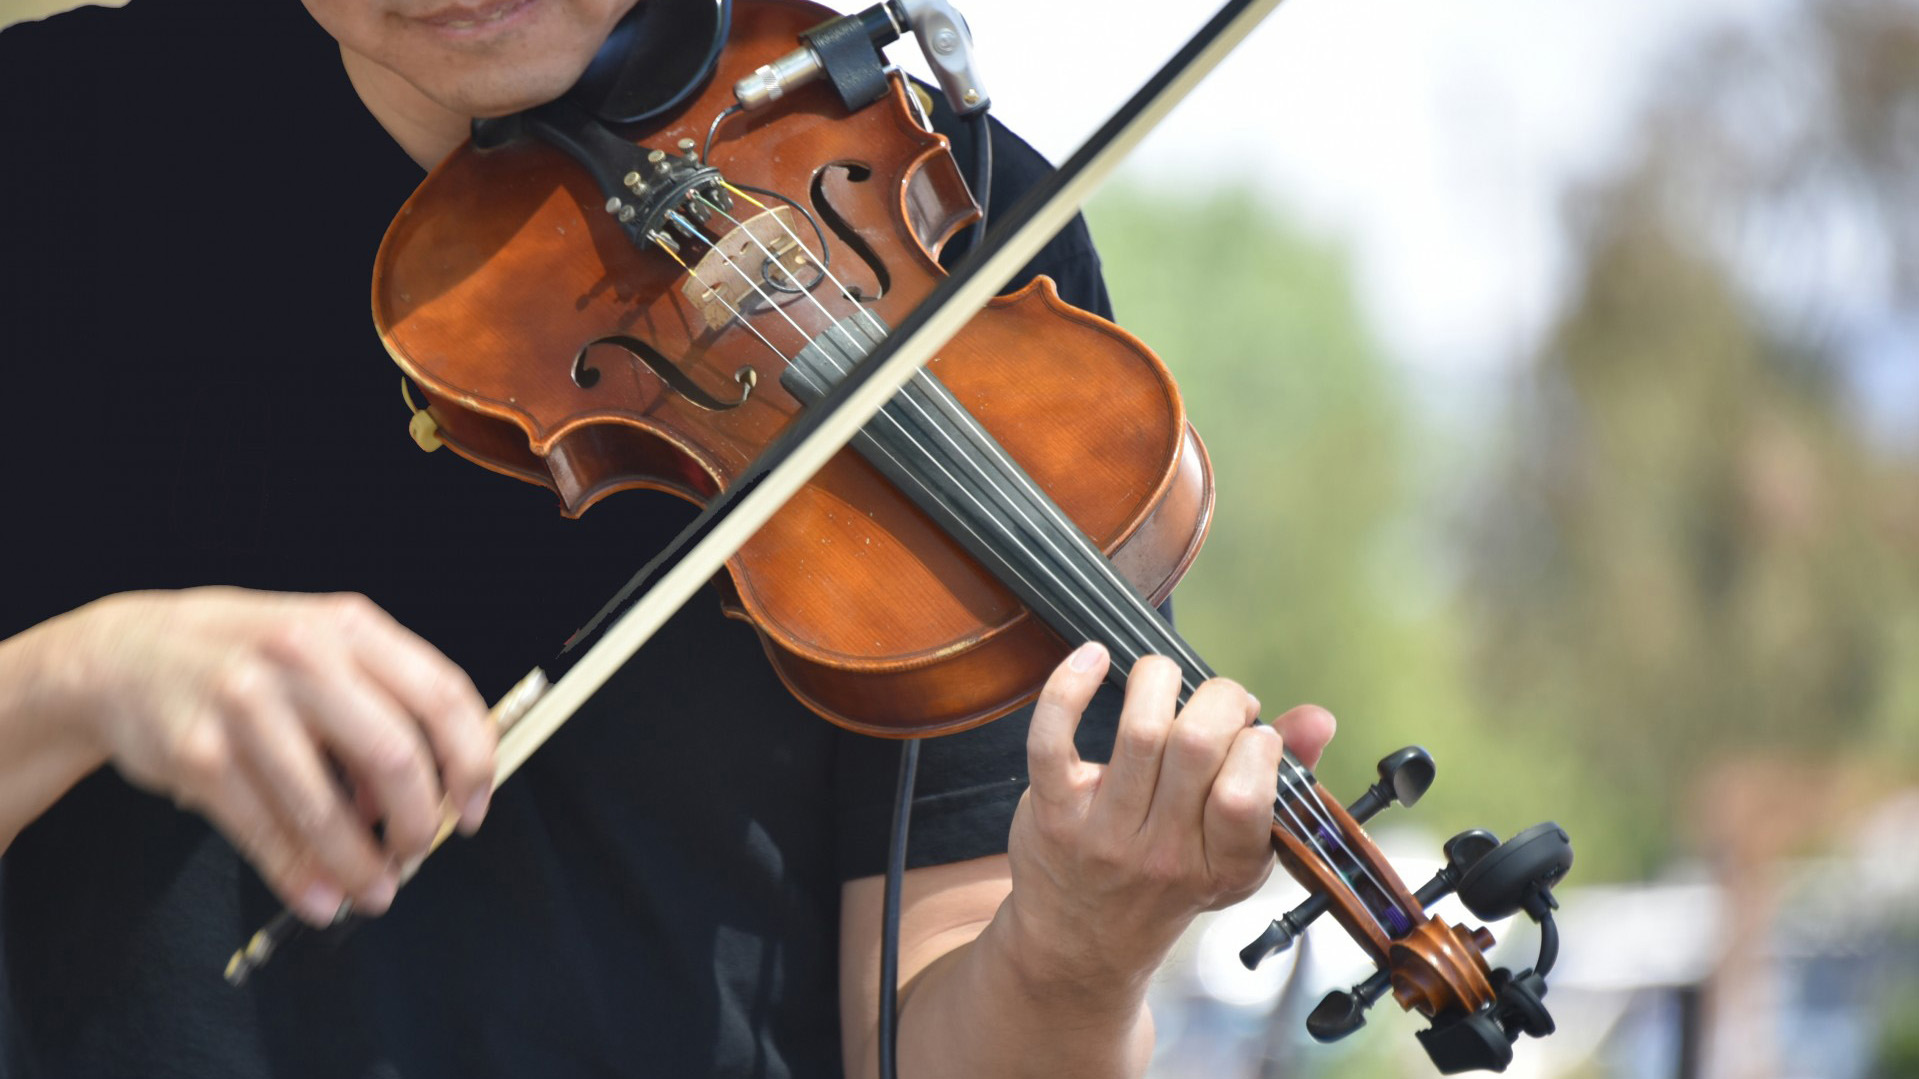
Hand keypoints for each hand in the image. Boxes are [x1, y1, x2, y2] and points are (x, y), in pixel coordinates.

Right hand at [48, 587, 494, 925]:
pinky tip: (321, 897)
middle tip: (419, 852)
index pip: (442, 695)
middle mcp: (302, 656)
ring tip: (376, 890)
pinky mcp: (199, 755)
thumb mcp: (322, 646)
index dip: (472, 761)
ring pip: (327, 807)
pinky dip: (301, 877)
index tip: (475, 808)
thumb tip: (433, 791)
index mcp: (350, 627)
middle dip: (420, 821)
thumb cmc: (246, 656)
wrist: (125, 653)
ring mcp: (245, 704)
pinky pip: (266, 832)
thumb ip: (382, 700)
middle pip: (395, 754)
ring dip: (362, 864)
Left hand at [1004, 643, 1334, 996]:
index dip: (1257, 743)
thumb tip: (1317, 718)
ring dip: (1159, 679)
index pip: (1247, 795)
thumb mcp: (1236, 851)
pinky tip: (1093, 657)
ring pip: (1140, 731)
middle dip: (1219, 698)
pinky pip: (1053, 737)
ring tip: (1165, 679)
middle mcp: (1165, 853)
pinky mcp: (1053, 811)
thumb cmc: (1168, 881)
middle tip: (1215, 704)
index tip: (1253, 733)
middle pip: (1198, 744)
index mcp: (1224, 864)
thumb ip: (1283, 781)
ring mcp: (1105, 833)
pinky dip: (1069, 686)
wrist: (1082, 940)